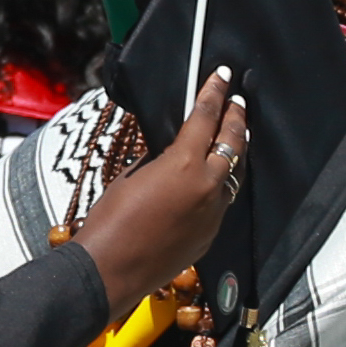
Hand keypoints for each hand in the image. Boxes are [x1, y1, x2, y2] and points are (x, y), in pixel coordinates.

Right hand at [72, 68, 248, 319]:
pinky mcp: (210, 233)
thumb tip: (171, 152)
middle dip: (235, 117)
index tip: (221, 76)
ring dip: (235, 150)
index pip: (205, 118)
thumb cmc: (109, 221)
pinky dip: (220, 184)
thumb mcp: (130, 177)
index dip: (214, 94)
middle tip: (236, 100)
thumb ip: (158, 160)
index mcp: (183, 164)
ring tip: (235, 134)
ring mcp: (213, 212)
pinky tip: (214, 179)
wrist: (110, 270)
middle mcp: (207, 185)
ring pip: (234, 173)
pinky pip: (222, 201)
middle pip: (233, 142)